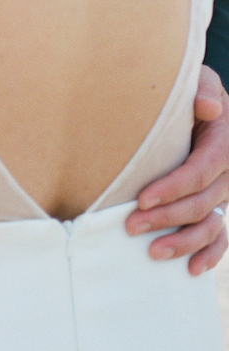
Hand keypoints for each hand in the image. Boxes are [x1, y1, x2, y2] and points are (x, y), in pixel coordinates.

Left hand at [126, 64, 228, 273]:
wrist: (202, 102)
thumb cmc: (192, 90)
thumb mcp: (198, 80)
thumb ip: (202, 89)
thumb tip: (209, 106)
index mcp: (222, 144)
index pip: (199, 173)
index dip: (172, 188)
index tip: (142, 199)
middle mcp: (227, 173)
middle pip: (201, 203)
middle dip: (166, 217)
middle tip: (131, 226)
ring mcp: (225, 192)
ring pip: (211, 225)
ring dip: (184, 242)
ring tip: (153, 252)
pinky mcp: (219, 204)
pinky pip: (221, 236)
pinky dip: (210, 255)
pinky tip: (191, 270)